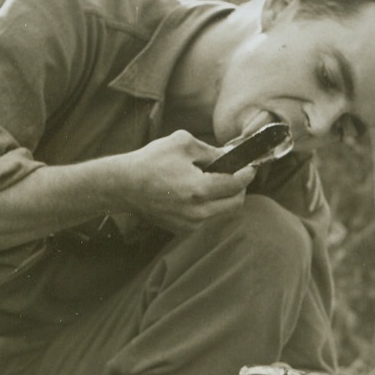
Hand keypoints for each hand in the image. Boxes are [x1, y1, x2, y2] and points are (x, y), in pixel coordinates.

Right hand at [117, 130, 256, 233]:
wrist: (124, 186)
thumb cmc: (151, 161)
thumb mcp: (183, 144)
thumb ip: (212, 151)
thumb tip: (231, 155)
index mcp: (199, 190)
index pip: (236, 184)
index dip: (247, 173)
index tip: (250, 166)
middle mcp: (198, 212)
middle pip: (236, 203)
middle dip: (239, 188)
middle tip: (235, 174)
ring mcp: (190, 224)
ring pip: (221, 211)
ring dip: (223, 197)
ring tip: (212, 181)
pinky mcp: (182, 229)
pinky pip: (206, 217)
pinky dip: (208, 205)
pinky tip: (195, 192)